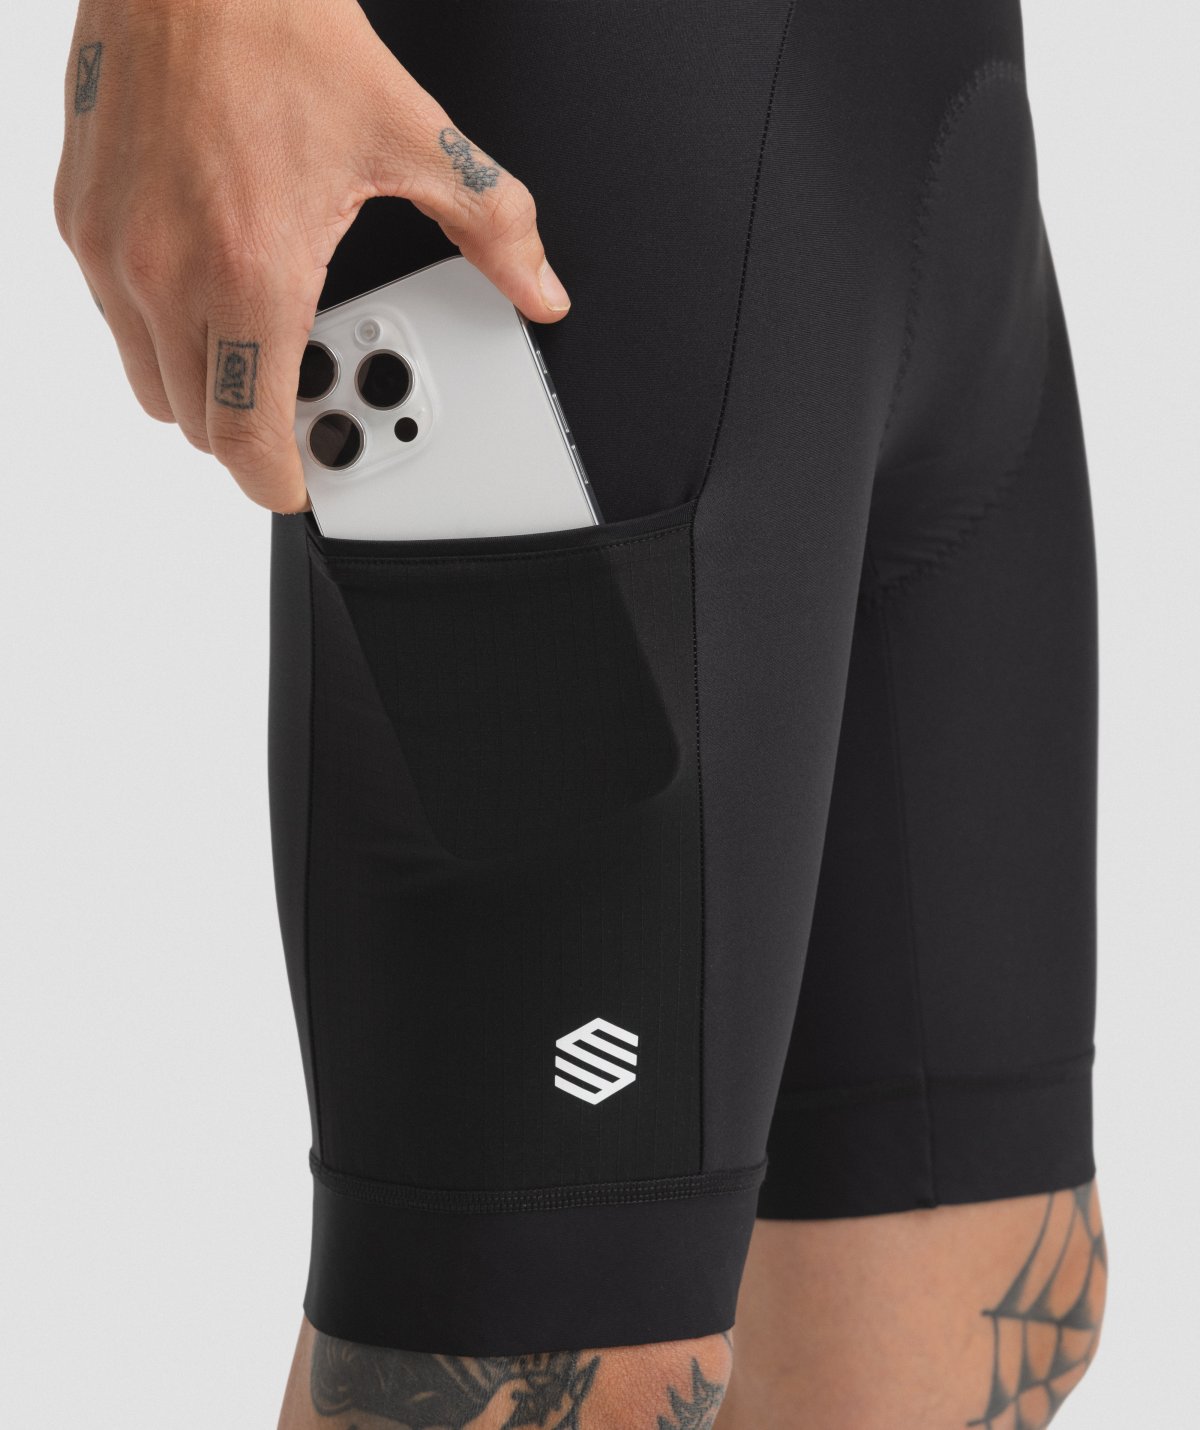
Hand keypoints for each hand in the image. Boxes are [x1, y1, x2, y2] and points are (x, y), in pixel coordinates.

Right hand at [53, 0, 571, 512]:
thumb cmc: (279, 33)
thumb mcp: (411, 136)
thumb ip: (489, 227)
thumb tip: (538, 286)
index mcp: (251, 269)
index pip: (247, 437)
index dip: (278, 482)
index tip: (301, 485)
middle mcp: (166, 271)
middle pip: (200, 424)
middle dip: (252, 434)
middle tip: (300, 401)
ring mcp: (111, 248)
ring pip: (151, 383)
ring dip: (205, 389)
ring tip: (258, 346)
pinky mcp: (78, 219)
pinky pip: (116, 321)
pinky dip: (162, 331)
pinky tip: (210, 288)